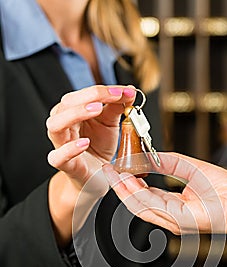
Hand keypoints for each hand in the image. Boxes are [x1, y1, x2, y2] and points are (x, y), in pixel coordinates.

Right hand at [46, 85, 135, 246]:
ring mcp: (61, 145)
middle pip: (66, 104)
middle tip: (112, 96)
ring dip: (75, 114)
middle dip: (89, 96)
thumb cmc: (98, 147)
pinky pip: (58, 156)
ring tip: (96, 109)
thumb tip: (129, 90)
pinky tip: (84, 142)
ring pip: (56, 125)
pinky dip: (70, 149)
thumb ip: (116, 107)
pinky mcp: (64, 165)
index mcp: (71, 111)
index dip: (102, 90)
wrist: (97, 176)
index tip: (123, 91)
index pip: (81, 94)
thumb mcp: (110, 124)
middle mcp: (62, 125)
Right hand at [103, 152, 226, 236]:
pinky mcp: (176, 219)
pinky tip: (127, 180)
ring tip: (112, 174)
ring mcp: (171, 220)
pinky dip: (136, 192)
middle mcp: (169, 215)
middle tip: (108, 171)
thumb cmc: (224, 189)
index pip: (145, 195)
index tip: (118, 169)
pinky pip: (150, 204)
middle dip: (120, 186)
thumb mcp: (189, 169)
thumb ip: (168, 163)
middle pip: (137, 202)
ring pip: (139, 205)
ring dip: (123, 189)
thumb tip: (148, 157)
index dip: (129, 182)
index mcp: (173, 206)